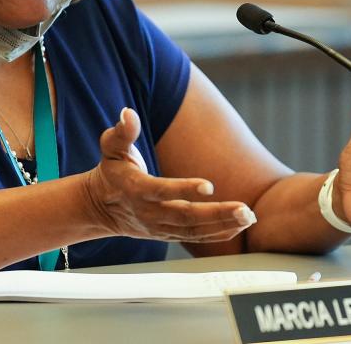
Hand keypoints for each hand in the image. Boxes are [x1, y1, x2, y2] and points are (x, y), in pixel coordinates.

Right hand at [84, 108, 256, 241]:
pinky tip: (239, 226)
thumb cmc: (112, 171)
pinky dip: (218, 233)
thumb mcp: (111, 149)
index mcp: (135, 189)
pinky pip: (195, 237)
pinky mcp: (168, 235)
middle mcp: (148, 213)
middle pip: (185, 217)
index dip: (183, 190)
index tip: (209, 186)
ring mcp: (159, 228)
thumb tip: (127, 113)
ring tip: (249, 217)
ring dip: (223, 225)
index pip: (161, 191)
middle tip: (244, 210)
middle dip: (216, 214)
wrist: (101, 208)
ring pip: (194, 231)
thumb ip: (122, 132)